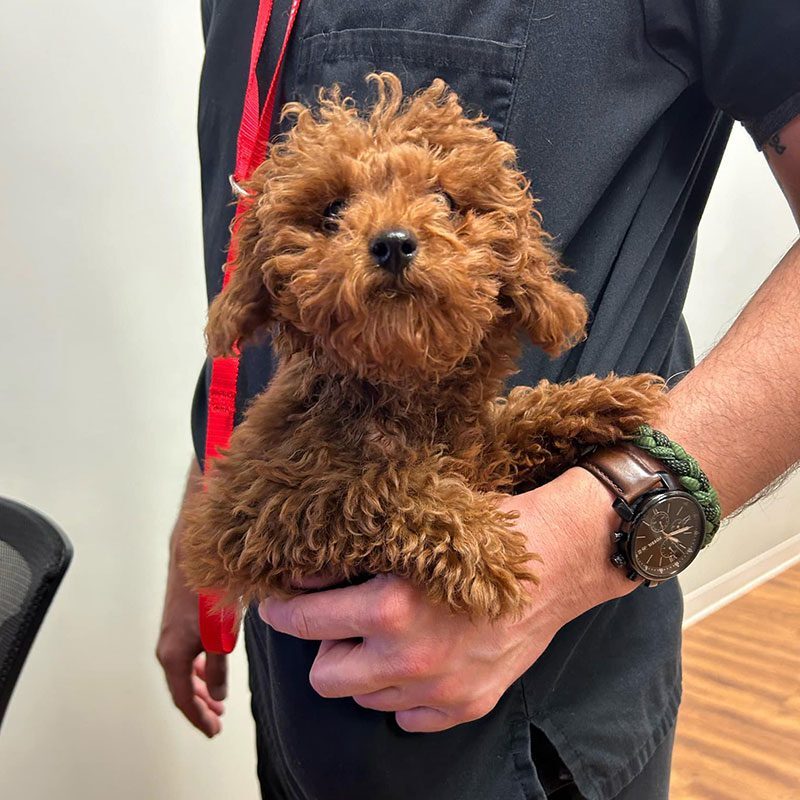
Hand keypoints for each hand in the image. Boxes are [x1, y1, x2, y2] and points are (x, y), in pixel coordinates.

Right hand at [156, 472, 227, 737]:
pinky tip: (210, 662)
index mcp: (173, 653)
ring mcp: (171, 629)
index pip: (183, 698)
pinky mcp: (178, 615)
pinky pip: (185, 651)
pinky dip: (197, 665)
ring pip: (183, 668)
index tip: (213, 729)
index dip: (199, 717)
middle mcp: (167, 644)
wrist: (196, 547)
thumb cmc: (209, 586)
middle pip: (181, 686)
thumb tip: (219, 693)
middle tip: (217, 718)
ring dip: (199, 684)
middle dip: (200, 704)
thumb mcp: (220, 633)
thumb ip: (218, 666)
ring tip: (217, 695)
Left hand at [260, 467, 632, 732]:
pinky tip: (420, 659)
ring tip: (387, 636)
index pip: (304, 623)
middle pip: (324, 678)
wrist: (559, 558)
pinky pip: (408, 717)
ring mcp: (439, 690)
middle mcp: (409, 658)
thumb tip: (301, 574)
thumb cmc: (488, 535)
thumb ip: (354, 560)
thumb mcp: (414, 532)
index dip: (281, 612)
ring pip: (364, 698)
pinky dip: (404, 693)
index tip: (276, 605)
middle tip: (340, 621)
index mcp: (390, 607)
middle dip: (324, 647)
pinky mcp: (466, 706)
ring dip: (365, 668)